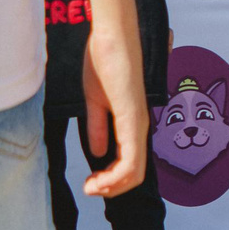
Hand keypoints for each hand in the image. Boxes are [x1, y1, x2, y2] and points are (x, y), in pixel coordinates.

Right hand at [79, 14, 149, 197]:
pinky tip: (98, 177)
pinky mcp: (132, 117)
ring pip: (135, 171)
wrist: (112, 38)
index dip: (110, 180)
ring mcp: (138, 123)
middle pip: (135, 174)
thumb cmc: (104, 63)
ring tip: (90, 187)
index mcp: (131, 123)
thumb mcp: (95, 102)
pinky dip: (115, 175)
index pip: (129, 164)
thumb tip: (97, 152)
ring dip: (112, 186)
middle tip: (88, 190)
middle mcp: (140, 127)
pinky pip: (131, 156)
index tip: (89, 182)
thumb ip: (98, 127)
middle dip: (111, 189)